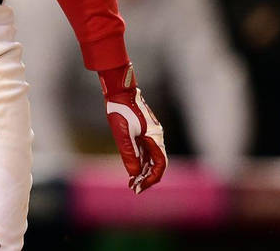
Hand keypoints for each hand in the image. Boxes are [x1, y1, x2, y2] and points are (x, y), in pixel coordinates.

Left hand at [99, 62, 166, 193]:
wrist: (119, 90)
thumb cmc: (120, 109)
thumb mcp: (122, 133)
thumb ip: (129, 154)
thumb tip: (135, 174)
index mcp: (155, 137)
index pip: (160, 164)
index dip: (151, 179)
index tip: (139, 187)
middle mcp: (156, 136)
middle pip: (157, 163)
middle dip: (147, 177)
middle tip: (134, 188)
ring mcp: (151, 133)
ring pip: (151, 157)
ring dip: (144, 171)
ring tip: (132, 182)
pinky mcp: (144, 130)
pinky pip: (146, 150)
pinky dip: (141, 161)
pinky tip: (133, 168)